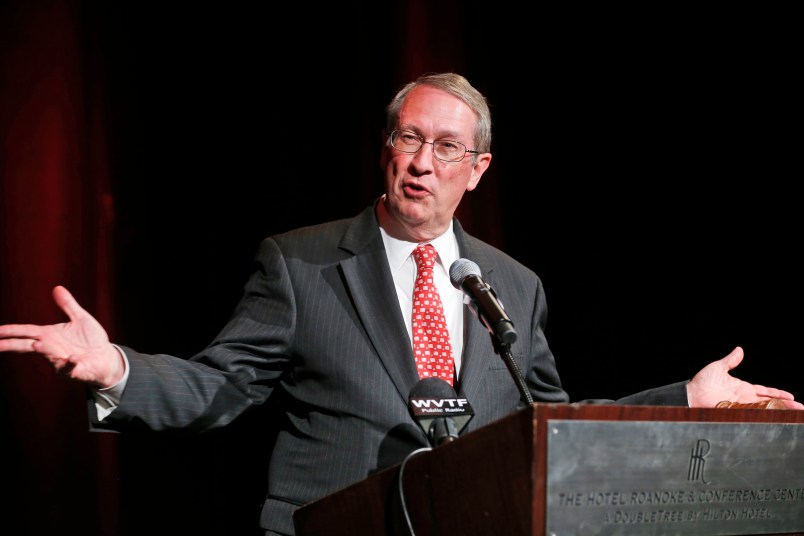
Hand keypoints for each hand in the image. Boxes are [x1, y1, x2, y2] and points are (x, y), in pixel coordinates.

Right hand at [0, 285, 123, 387]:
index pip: (25, 331)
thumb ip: (68, 305)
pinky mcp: (74, 370)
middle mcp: (51, 348)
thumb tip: (57, 287)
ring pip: (47, 355)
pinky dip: (70, 364)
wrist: (107, 358)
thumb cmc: (92, 340)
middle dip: (10, 345)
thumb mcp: (81, 318)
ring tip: (35, 344)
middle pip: (26, 345)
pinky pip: (69, 368)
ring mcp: (60, 360)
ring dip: (42, 350)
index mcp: (49, 335)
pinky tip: (72, 359)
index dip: (10, 330)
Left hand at [686, 346, 803, 408]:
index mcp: (742, 388)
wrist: (691, 393)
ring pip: (765, 409)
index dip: (778, 394)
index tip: (792, 397)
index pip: (764, 392)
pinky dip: (765, 416)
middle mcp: (744, 398)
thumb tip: (739, 350)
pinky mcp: (735, 412)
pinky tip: (776, 418)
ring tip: (794, 414)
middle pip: (769, 402)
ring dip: (780, 411)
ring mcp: (741, 406)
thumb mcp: (718, 368)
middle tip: (800, 409)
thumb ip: (730, 361)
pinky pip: (753, 414)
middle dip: (785, 405)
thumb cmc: (702, 381)